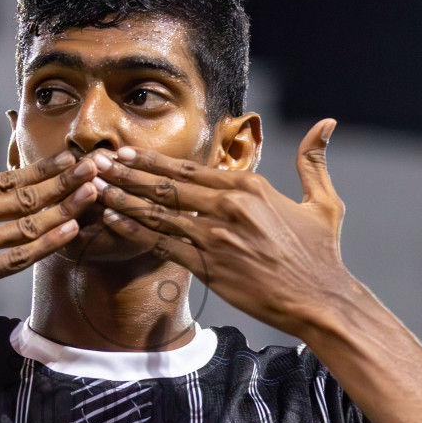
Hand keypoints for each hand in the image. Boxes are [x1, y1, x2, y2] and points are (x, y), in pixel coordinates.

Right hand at [0, 124, 98, 330]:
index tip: (68, 158)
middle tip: (97, 165)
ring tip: (95, 192)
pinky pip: (19, 259)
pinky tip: (72, 231)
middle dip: (65, 179)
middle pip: (25, 195)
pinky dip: (48, 244)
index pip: (5, 178)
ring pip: (29, 225)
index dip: (41, 168)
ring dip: (67, 208)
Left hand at [93, 119, 358, 337]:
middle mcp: (229, 206)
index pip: (190, 168)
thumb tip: (326, 123)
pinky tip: (114, 221)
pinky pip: (163, 245)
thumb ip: (313, 161)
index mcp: (250, 186)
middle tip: (96, 163)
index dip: (153, 160)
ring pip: (159, 213)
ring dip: (124, 199)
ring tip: (95, 189)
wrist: (319, 299)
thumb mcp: (323, 201)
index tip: (126, 152)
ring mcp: (216, 236)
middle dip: (128, 173)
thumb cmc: (320, 254)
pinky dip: (136, 231)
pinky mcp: (209, 266)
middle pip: (167, 185)